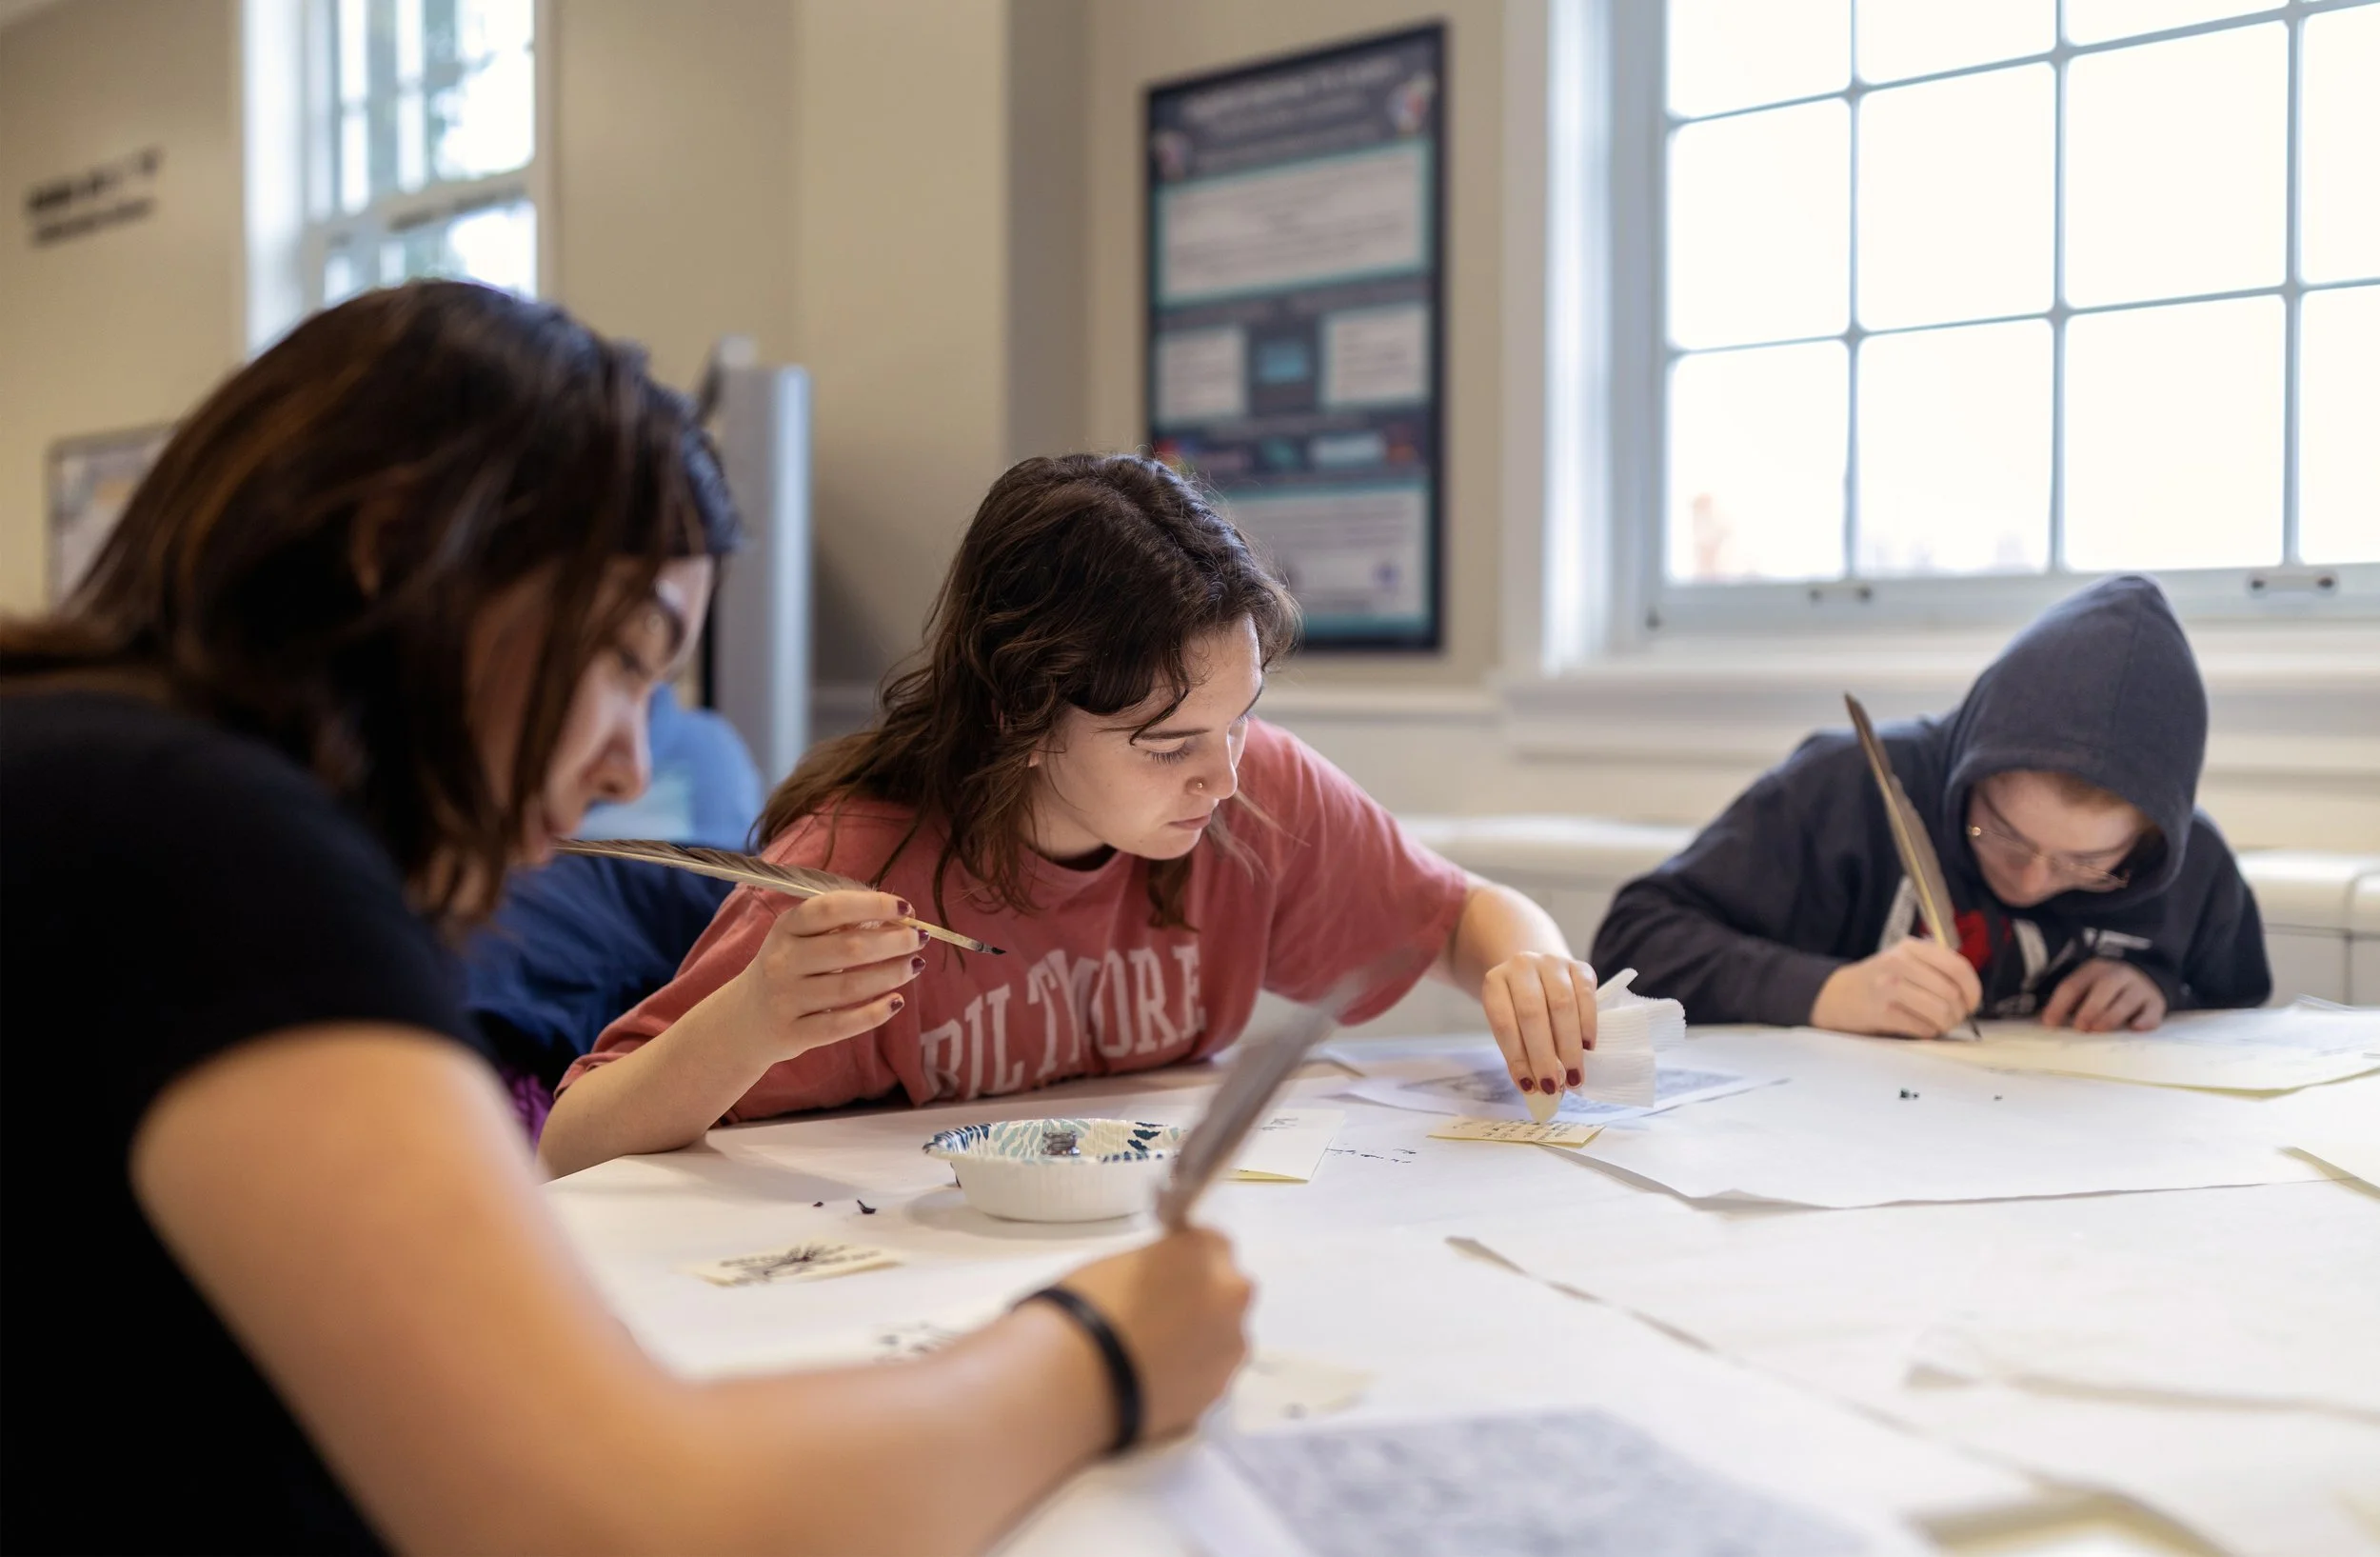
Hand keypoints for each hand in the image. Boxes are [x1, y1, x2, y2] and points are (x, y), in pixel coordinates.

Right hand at [724, 890, 924, 1063]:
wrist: (743, 1021)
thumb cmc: (786, 970)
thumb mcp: (798, 938)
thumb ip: (838, 926)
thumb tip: (896, 920)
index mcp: (785, 927)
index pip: (831, 908)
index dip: (872, 905)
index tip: (906, 909)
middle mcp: (782, 961)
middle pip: (848, 948)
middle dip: (893, 942)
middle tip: (920, 939)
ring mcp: (785, 999)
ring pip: (849, 987)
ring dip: (891, 974)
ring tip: (916, 965)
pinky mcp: (793, 1034)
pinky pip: (841, 1024)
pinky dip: (874, 1013)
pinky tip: (897, 1001)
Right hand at [1052, 1228, 1251, 1442]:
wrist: (1075, 1377)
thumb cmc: (1088, 1305)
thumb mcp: (1125, 1260)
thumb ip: (1162, 1264)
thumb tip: (1167, 1278)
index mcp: (1207, 1249)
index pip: (1211, 1245)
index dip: (1186, 1263)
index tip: (1166, 1277)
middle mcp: (1233, 1294)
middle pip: (1227, 1291)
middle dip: (1202, 1300)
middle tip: (1160, 1317)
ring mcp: (1231, 1347)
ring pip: (1224, 1336)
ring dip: (1202, 1340)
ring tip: (1156, 1355)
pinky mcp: (1220, 1392)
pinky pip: (1210, 1374)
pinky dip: (1192, 1374)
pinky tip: (1157, 1379)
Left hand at [1482, 952, 1598, 1096]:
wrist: (1536, 972)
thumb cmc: (1519, 1007)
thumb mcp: (1510, 1024)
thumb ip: (1520, 1051)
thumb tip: (1536, 1087)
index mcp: (1495, 981)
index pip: (1503, 1022)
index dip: (1516, 1057)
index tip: (1529, 1086)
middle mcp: (1521, 966)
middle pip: (1533, 1013)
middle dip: (1544, 1055)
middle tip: (1553, 1086)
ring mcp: (1552, 962)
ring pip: (1563, 1005)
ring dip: (1569, 1046)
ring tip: (1573, 1076)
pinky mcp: (1579, 966)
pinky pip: (1586, 995)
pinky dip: (1587, 1026)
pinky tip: (1587, 1049)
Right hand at [1810, 936, 1981, 1039]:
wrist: (1834, 995)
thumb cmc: (1877, 981)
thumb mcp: (1903, 960)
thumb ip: (1934, 967)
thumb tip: (1970, 993)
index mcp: (1910, 948)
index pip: (1957, 967)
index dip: (1973, 990)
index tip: (1971, 1003)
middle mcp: (1899, 963)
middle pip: (1951, 994)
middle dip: (1958, 1013)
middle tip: (1951, 1018)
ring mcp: (1889, 987)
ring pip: (1941, 1013)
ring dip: (1944, 1025)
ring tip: (1936, 1025)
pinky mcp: (1881, 1012)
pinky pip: (1922, 1028)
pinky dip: (1927, 1033)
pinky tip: (1918, 1029)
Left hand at [2041, 958, 2165, 1031]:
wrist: (2146, 977)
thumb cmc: (2107, 989)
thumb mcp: (2088, 986)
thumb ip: (2072, 1001)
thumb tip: (2050, 1024)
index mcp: (2093, 971)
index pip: (2073, 985)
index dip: (2059, 1005)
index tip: (2049, 1024)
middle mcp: (2118, 975)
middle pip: (2104, 987)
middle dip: (2089, 1009)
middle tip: (2080, 1028)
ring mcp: (2140, 988)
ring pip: (2127, 1000)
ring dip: (2111, 1016)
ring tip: (2099, 1030)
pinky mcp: (2157, 1003)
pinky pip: (2153, 1012)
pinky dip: (2144, 1021)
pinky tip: (2134, 1028)